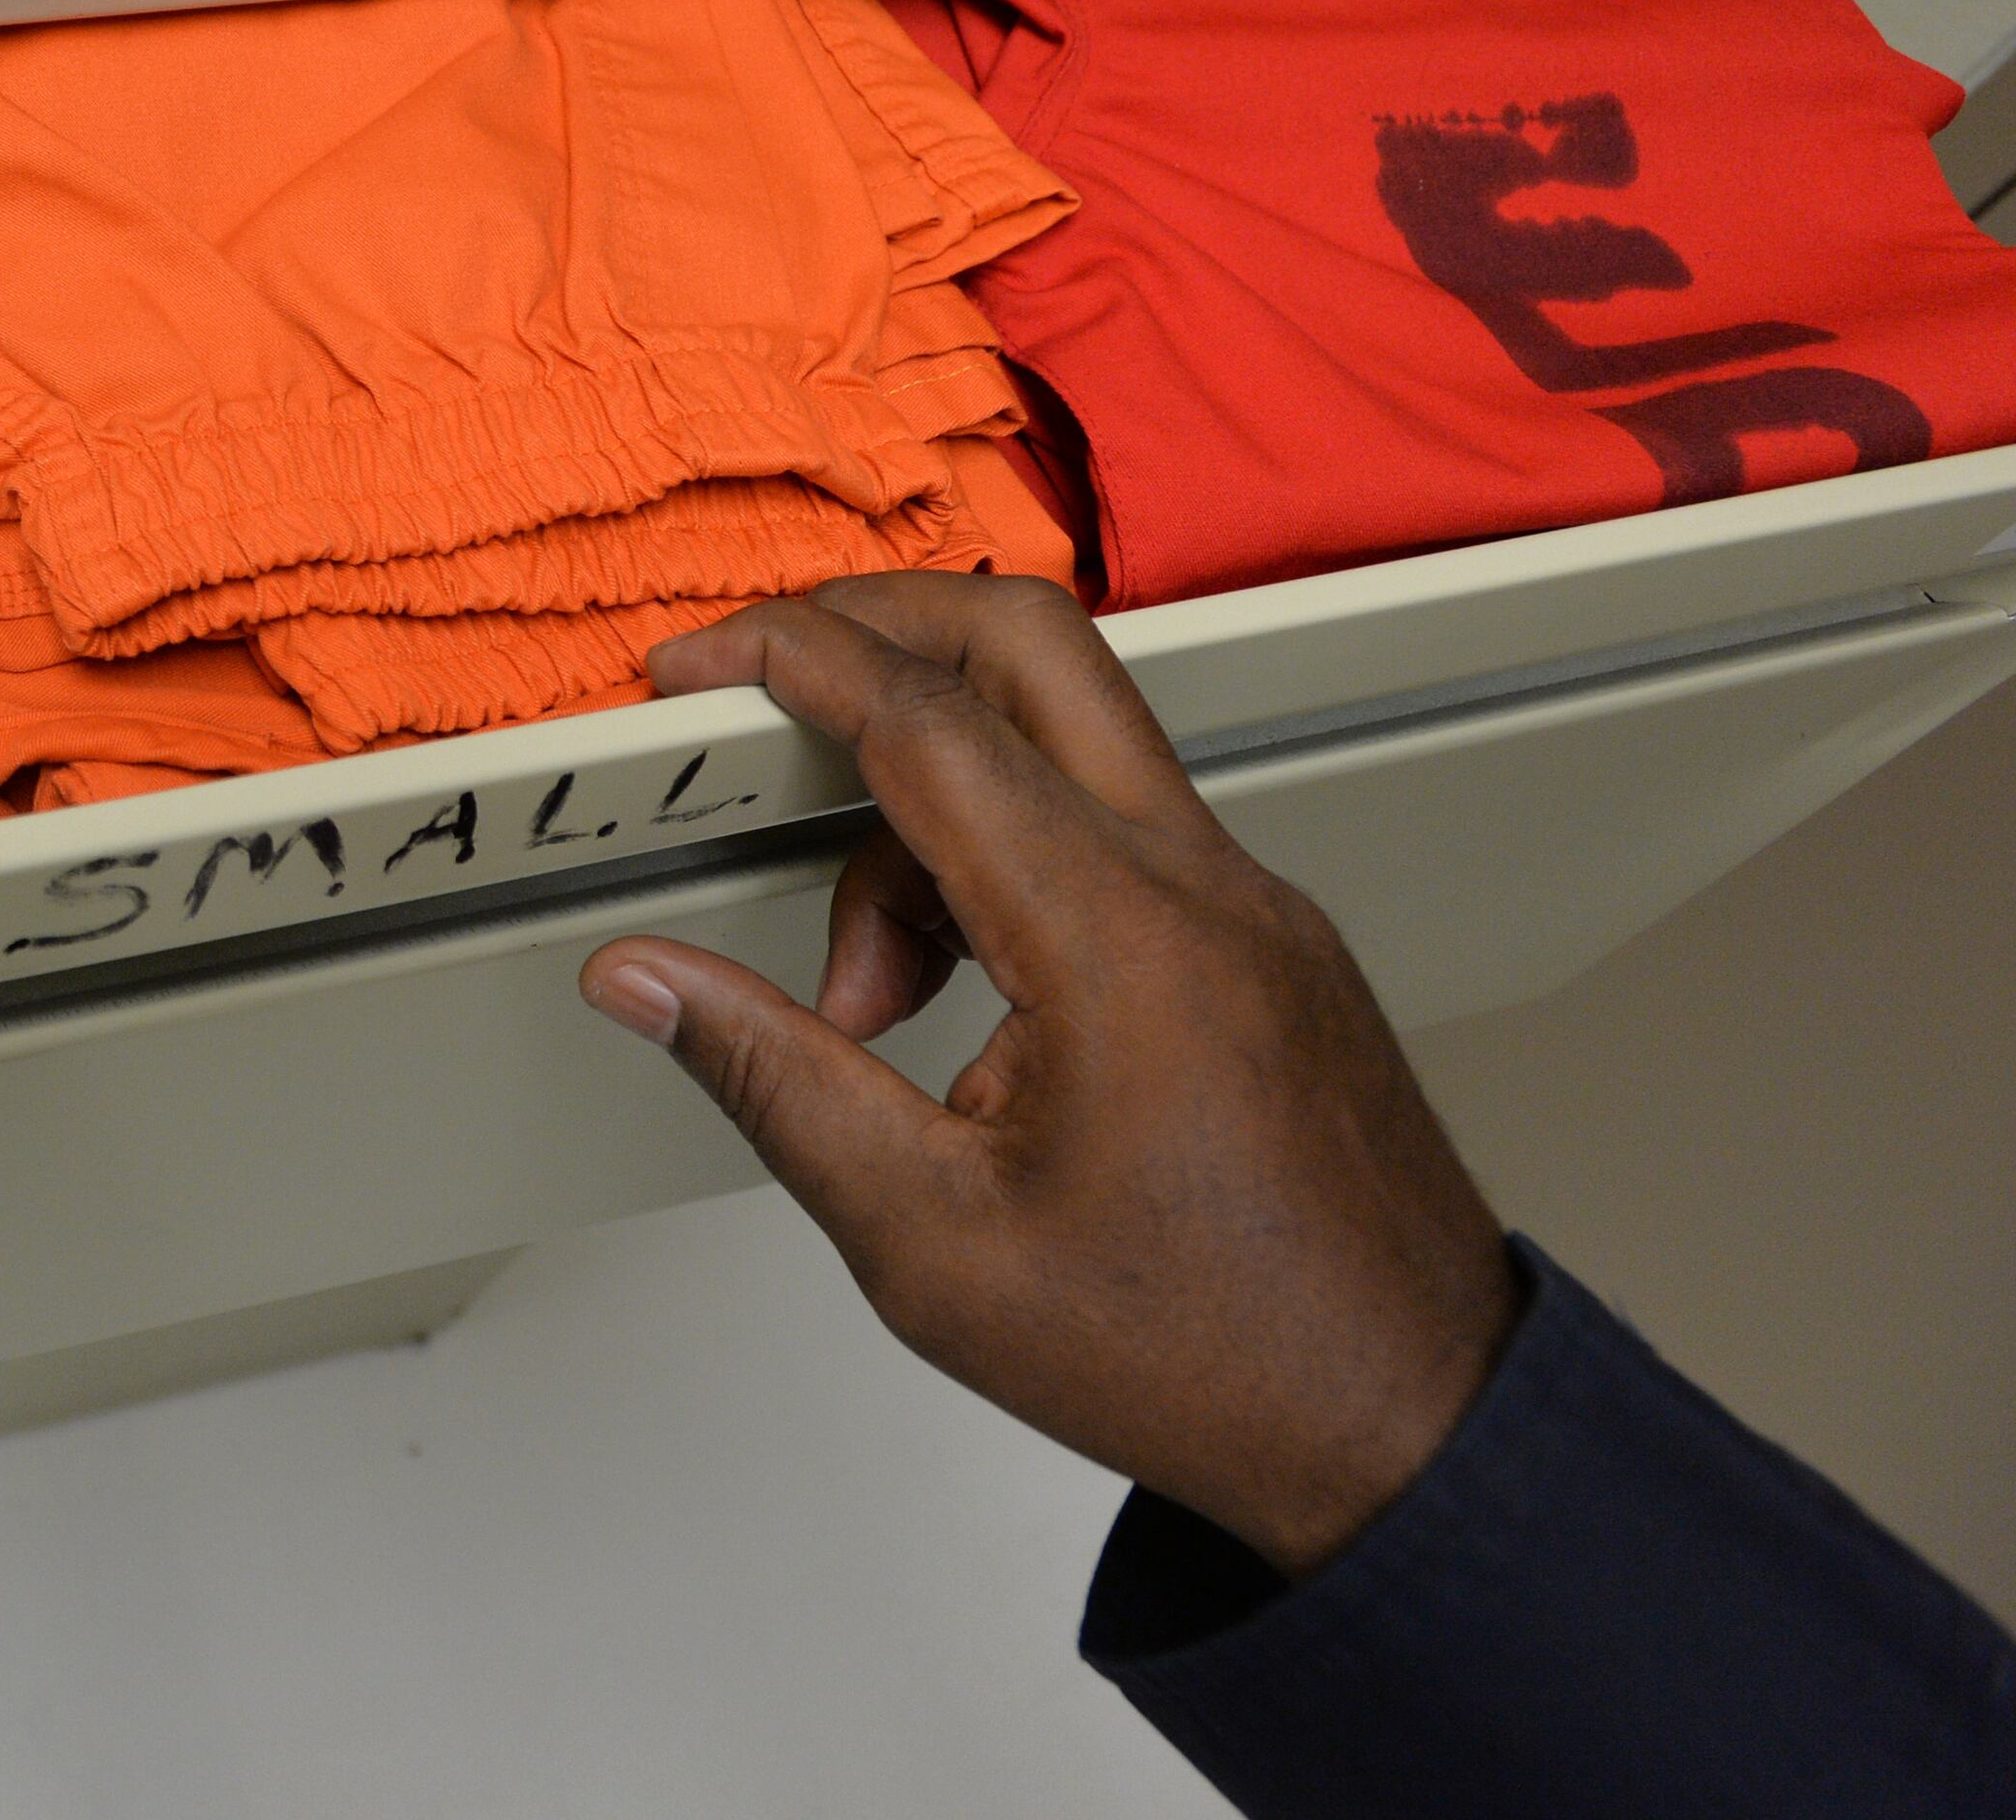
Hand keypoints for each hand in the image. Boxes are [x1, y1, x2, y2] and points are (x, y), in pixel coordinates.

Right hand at [579, 574, 1520, 1576]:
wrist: (1408, 1428)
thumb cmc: (1208, 1356)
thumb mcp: (930, 1243)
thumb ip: (773, 1080)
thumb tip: (650, 983)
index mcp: (1116, 939)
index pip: (926, 718)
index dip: (789, 662)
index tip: (697, 668)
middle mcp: (1203, 886)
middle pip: (1028, 646)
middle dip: (878, 630)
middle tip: (768, 692)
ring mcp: (1252, 906)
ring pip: (1066, 747)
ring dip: (933, 812)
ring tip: (871, 1002)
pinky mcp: (1270, 942)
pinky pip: (1119, 829)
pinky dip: (1012, 861)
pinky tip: (968, 1002)